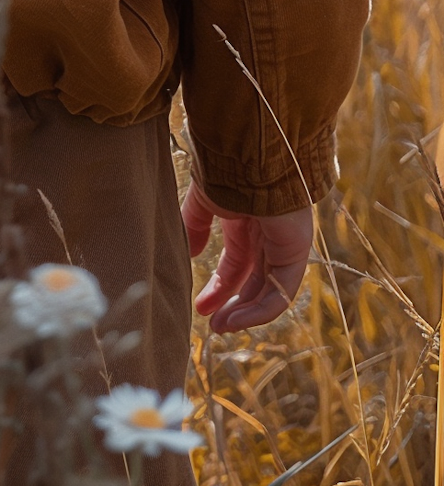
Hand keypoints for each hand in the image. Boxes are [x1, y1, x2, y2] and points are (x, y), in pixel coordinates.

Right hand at [182, 183, 312, 330]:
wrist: (249, 159)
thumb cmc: (225, 173)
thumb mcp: (203, 203)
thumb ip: (193, 226)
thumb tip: (188, 253)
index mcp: (246, 222)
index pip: (236, 264)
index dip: (220, 288)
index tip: (200, 308)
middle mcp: (267, 236)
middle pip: (252, 281)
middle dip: (233, 305)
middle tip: (214, 325)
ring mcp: (283, 245)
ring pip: (267, 290)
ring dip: (245, 312)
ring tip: (222, 326)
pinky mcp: (296, 252)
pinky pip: (281, 291)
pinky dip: (261, 309)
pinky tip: (238, 319)